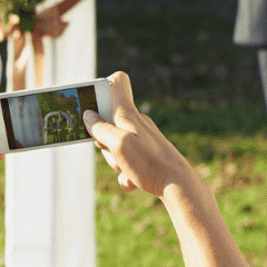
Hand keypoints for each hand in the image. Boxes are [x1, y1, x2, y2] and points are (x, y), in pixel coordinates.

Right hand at [83, 72, 197, 196]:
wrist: (178, 185)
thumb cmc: (149, 163)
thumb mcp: (118, 145)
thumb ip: (101, 129)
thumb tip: (88, 115)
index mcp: (127, 114)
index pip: (118, 82)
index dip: (103, 86)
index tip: (92, 104)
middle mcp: (135, 122)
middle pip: (107, 122)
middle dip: (103, 141)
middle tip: (114, 151)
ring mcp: (140, 138)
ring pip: (115, 146)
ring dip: (116, 162)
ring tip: (128, 169)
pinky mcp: (146, 155)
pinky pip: (126, 163)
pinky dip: (127, 174)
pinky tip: (134, 181)